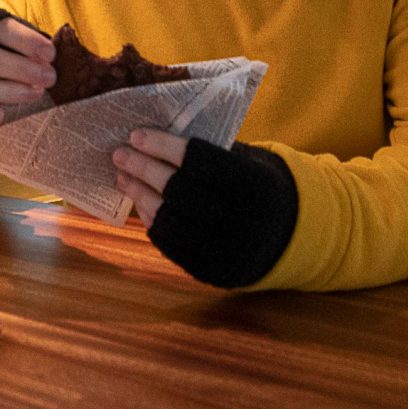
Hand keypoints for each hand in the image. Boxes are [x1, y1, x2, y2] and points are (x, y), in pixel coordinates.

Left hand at [118, 132, 299, 288]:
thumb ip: (209, 154)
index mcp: (255, 186)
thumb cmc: (256, 187)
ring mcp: (228, 252)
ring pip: (171, 221)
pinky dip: (152, 222)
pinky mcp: (213, 273)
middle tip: (119, 154)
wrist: (288, 237)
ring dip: (140, 197)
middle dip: (144, 170)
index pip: (200, 161)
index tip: (137, 135)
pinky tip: (142, 203)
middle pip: (180, 192)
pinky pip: (172, 247)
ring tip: (123, 178)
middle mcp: (243, 221)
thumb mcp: (248, 164)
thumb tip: (153, 139)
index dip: (164, 147)